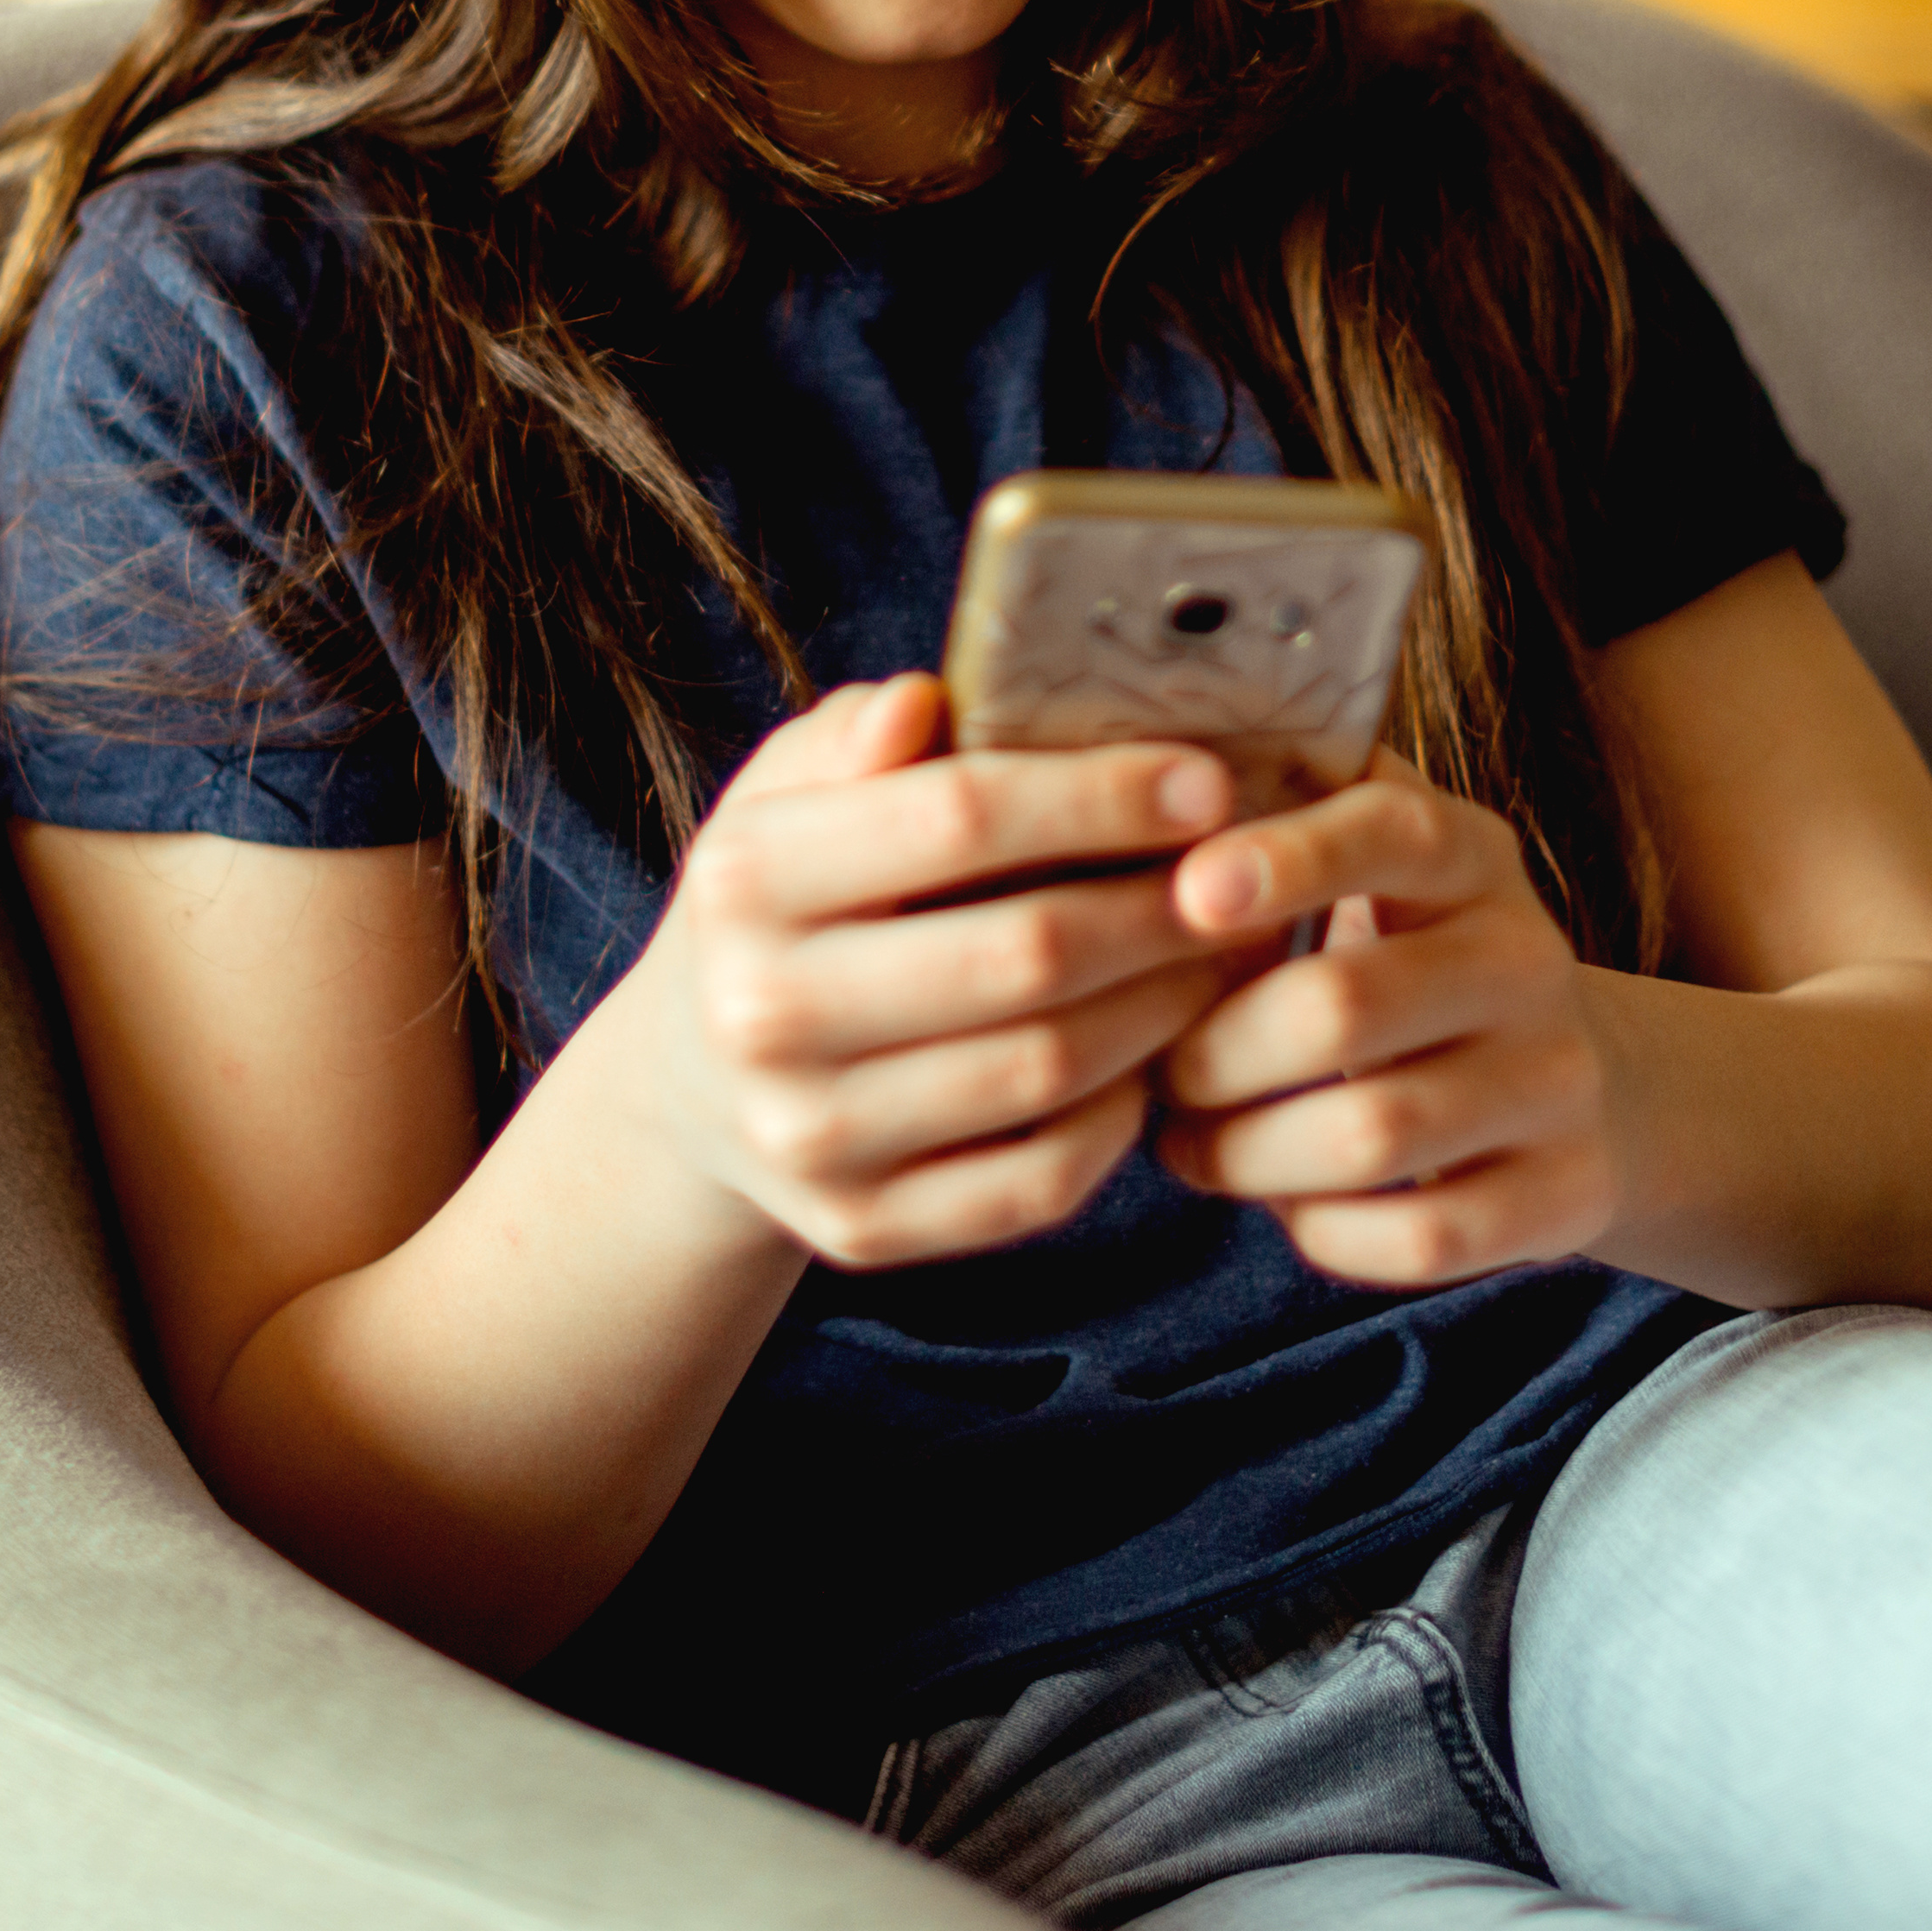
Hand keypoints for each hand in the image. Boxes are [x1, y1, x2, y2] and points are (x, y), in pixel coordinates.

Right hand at [628, 676, 1247, 1270]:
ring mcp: (810, 1136)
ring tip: (1217, 958)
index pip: (956, 816)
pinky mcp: (861, 1228)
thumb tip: (927, 702)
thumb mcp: (789, 794)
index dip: (1100, 796)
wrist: (693, 1084)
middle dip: (1161, 909)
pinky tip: (1149, 1060)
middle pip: (1023, 952)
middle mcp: (761, 1014)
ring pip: (1046, 1070)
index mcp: (744, 877)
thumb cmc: (786, 901)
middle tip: (1238, 881)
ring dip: (1163, 1008)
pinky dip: (1118, 1119)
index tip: (1207, 782)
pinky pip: (1038, 1181)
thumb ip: (857, 737)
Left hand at [1153, 767, 1625, 1286]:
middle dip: (1214, 1052)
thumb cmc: (1412, 964)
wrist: (1589, 1089)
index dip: (1287, 857)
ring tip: (1194, 1145)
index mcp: (1472, 856)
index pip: (1392, 830)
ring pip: (1372, 1135)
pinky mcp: (1565, 1194)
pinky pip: (1422, 1237)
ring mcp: (1557, 1082)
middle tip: (1160, 1072)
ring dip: (1247, 1153)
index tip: (1188, 893)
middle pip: (1345, 1005)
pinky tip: (1287, 1205)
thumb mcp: (1378, 875)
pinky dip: (1326, 1230)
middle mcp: (1528, 960)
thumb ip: (1287, 817)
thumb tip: (1142, 778)